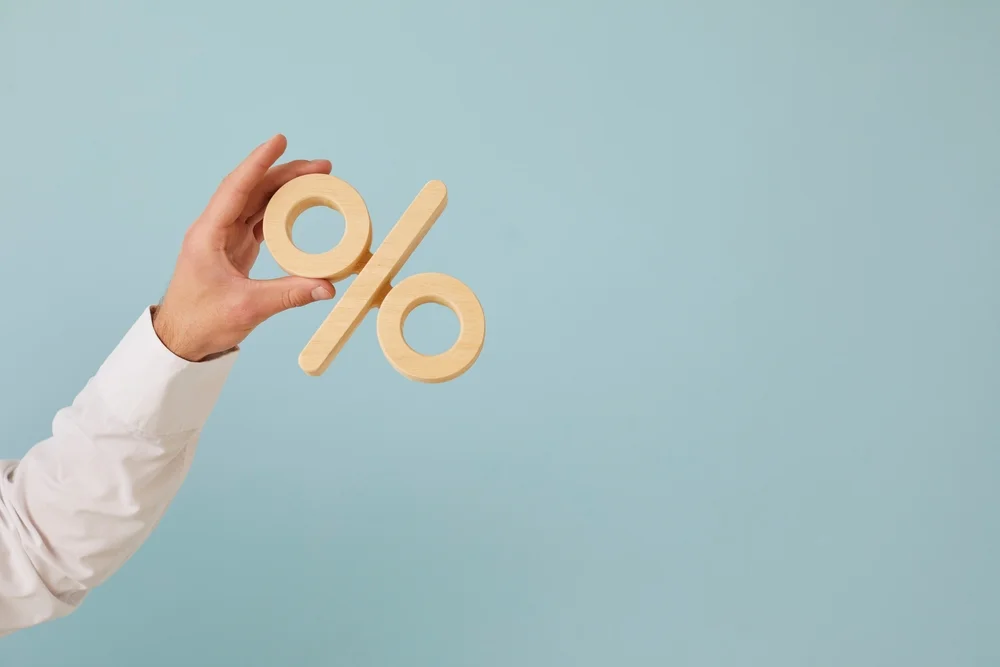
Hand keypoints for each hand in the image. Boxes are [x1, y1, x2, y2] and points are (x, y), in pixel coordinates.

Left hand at [153, 134, 335, 360]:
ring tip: (317, 181)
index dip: (259, 163)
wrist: (181, 340)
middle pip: (252, 189)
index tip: (279, 140)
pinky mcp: (232, 249)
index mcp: (208, 235)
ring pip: (257, 202)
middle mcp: (214, 229)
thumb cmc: (201, 322)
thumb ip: (289, 294)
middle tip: (322, 167)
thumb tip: (328, 287)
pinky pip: (258, 220)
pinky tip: (300, 206)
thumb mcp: (248, 307)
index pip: (237, 188)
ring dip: (286, 189)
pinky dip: (281, 210)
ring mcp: (223, 238)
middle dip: (286, 174)